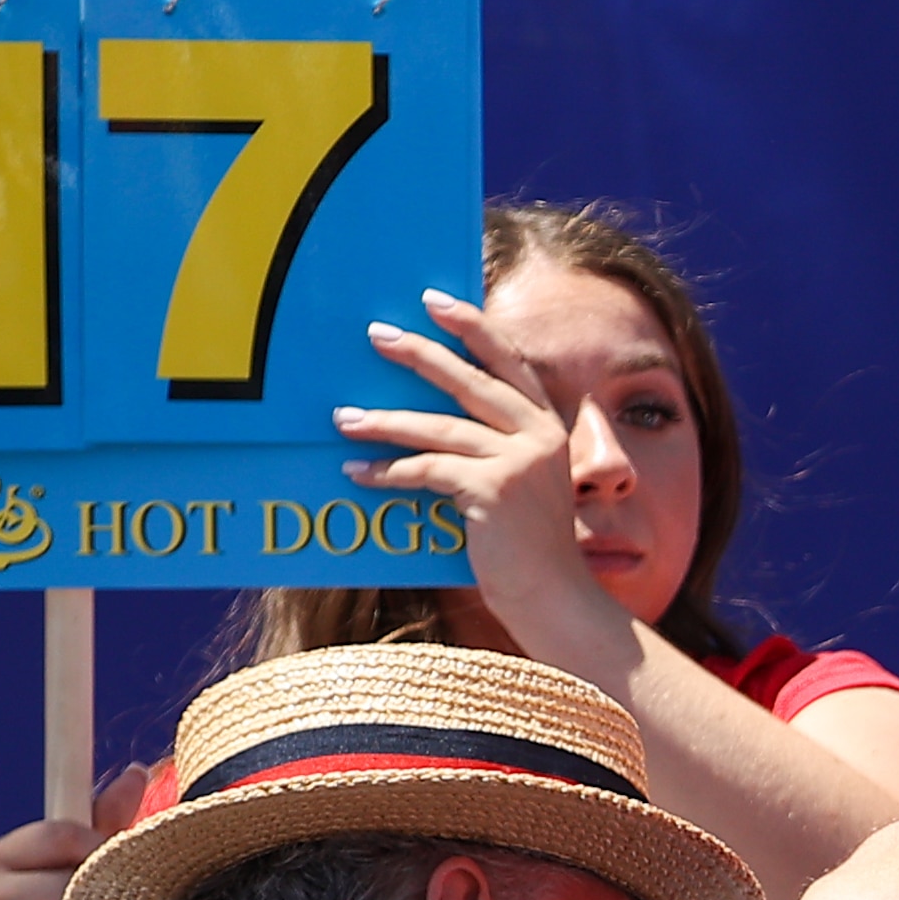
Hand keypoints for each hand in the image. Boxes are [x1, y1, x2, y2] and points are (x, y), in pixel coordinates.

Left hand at [336, 288, 625, 659]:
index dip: (473, 328)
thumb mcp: (521, 486)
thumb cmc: (529, 547)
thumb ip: (494, 448)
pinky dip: (388, 472)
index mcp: (548, 428)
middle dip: (420, 354)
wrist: (553, 597)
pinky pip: (428, 471)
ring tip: (344, 418)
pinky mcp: (494, 491)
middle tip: (377, 336)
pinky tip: (358, 472)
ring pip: (439, 428)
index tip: (435, 302)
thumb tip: (432, 420)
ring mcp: (518, 463)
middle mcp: (539, 437)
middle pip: (470, 380)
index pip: (509, 362)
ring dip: (385, 422)